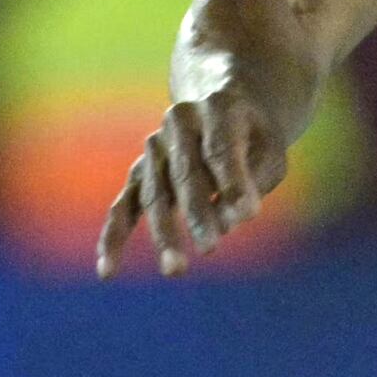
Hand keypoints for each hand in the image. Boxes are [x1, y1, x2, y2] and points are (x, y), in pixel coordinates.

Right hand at [95, 83, 291, 278]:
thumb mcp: (269, 151)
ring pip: (155, 195)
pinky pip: (123, 206)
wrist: (222, 107)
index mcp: (216, 108)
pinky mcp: (140, 172)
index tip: (249, 216)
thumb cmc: (253, 138)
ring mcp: (154, 148)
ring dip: (163, 233)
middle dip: (197, 213)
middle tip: (210, 248)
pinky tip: (107, 270)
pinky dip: (114, 237)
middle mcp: (178, 123)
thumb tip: (227, 222)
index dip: (233, 182)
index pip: (221, 149)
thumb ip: (253, 181)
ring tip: (175, 270)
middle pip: (185, 173)